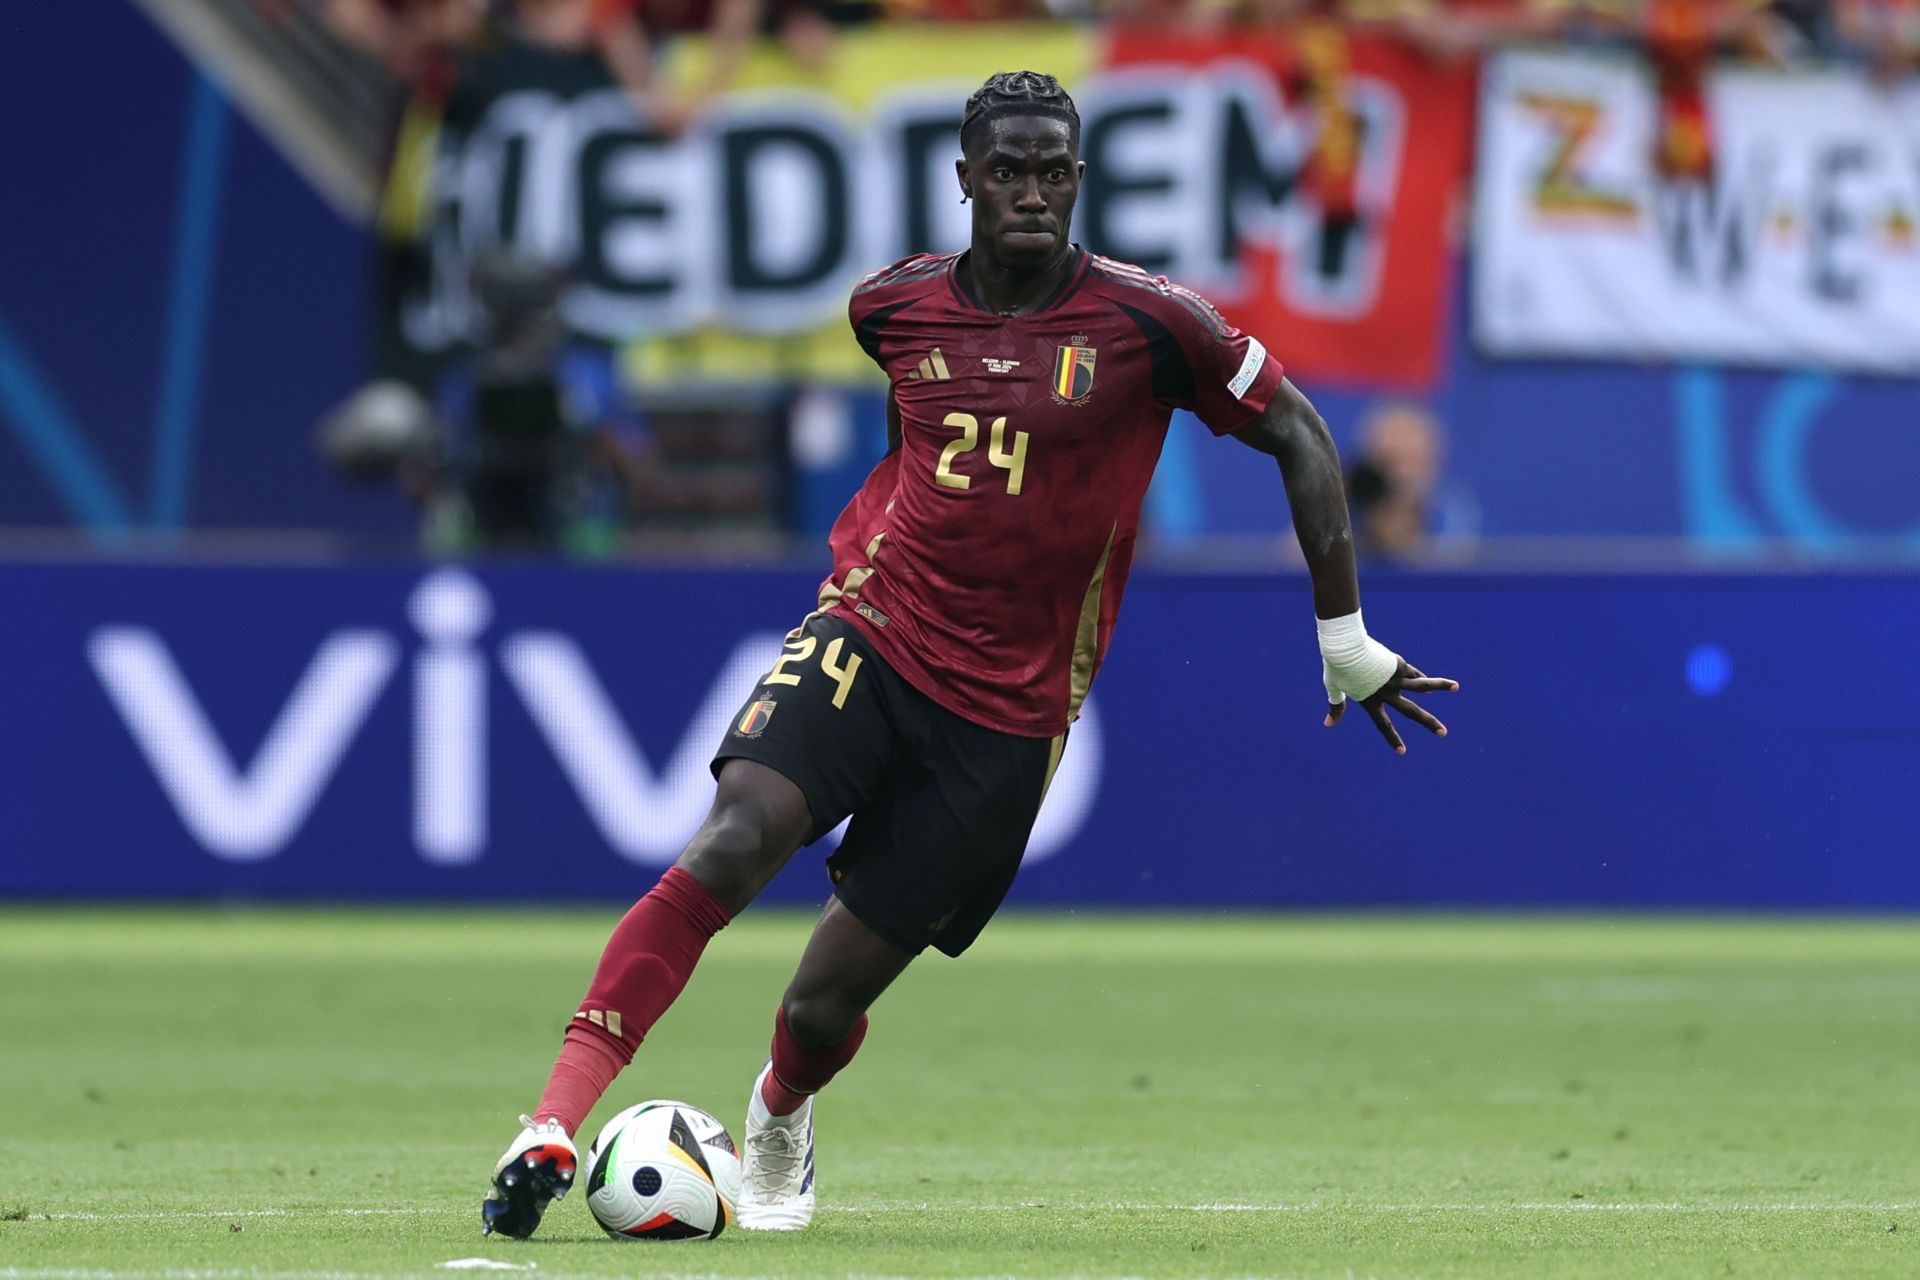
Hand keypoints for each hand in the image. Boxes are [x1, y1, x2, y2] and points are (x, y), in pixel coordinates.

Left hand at [1325, 657, 1457, 755]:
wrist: (1345, 646)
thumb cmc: (1337, 666)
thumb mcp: (1334, 688)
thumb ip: (1336, 707)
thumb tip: (1328, 725)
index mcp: (1370, 701)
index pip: (1382, 724)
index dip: (1392, 738)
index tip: (1402, 752)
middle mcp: (1386, 693)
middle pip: (1411, 711)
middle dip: (1429, 723)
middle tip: (1444, 733)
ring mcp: (1394, 679)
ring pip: (1423, 685)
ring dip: (1441, 685)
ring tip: (1457, 687)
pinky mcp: (1398, 665)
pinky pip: (1413, 673)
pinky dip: (1420, 677)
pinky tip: (1432, 682)